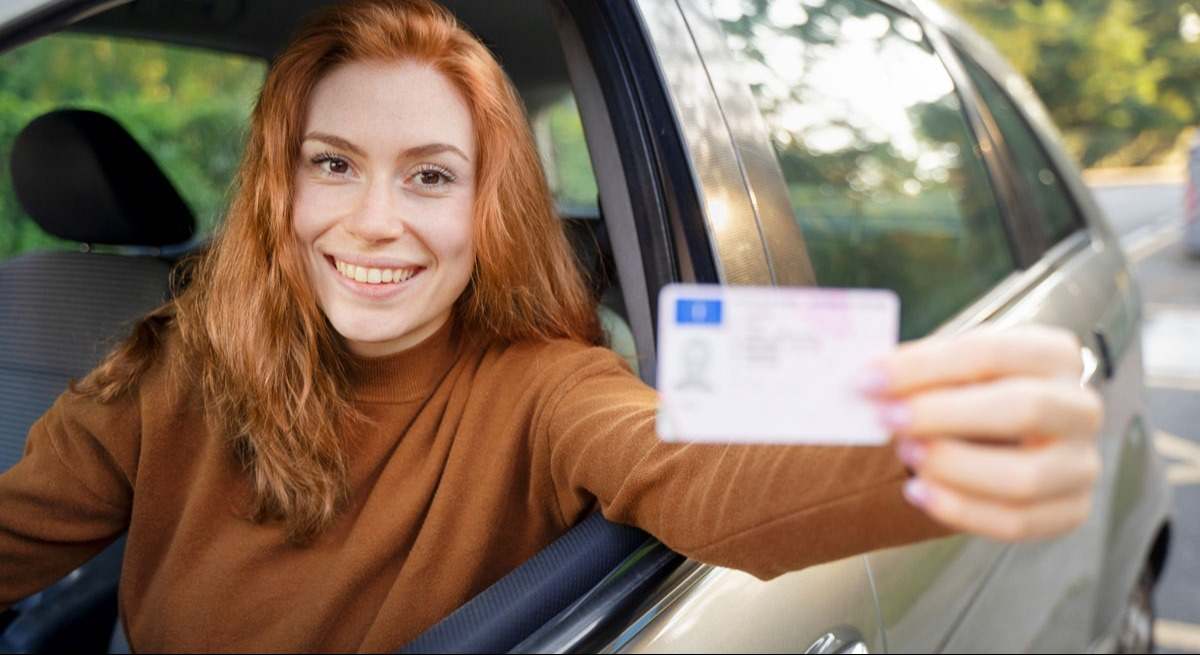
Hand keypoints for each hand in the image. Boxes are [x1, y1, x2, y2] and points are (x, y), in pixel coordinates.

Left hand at [863, 325, 1103, 540]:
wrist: (997, 437)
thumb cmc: (968, 393)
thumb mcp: (948, 370)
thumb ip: (916, 371)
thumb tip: (868, 379)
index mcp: (1053, 354)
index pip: (991, 352)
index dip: (925, 366)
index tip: (870, 379)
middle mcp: (1080, 407)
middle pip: (1022, 408)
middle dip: (944, 415)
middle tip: (888, 418)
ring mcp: (1081, 464)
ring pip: (1023, 476)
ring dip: (954, 466)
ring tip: (907, 454)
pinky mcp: (1070, 510)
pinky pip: (1017, 521)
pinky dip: (961, 511)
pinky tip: (919, 493)